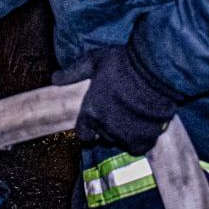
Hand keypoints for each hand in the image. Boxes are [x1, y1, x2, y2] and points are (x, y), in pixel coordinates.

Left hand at [53, 43, 178, 155]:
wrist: (153, 72)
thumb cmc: (122, 64)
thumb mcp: (93, 61)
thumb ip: (74, 73)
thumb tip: (54, 79)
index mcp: (91, 111)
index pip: (84, 133)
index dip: (89, 129)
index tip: (97, 120)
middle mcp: (105, 127)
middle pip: (104, 136)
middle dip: (108, 127)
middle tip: (119, 111)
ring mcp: (124, 135)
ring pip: (121, 141)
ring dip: (125, 133)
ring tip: (133, 116)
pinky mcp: (143, 139)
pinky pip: (139, 147)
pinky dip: (141, 139)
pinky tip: (144, 125)